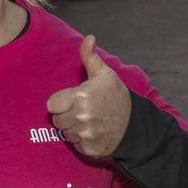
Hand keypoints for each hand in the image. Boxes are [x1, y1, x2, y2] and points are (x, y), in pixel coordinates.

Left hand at [46, 35, 131, 157]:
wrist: (135, 124)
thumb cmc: (116, 96)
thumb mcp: (105, 74)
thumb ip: (90, 57)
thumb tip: (88, 38)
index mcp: (82, 97)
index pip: (51, 105)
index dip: (59, 102)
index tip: (69, 100)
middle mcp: (82, 117)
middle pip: (56, 120)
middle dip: (65, 115)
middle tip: (79, 110)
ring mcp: (85, 135)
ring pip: (65, 133)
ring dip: (72, 128)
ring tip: (87, 120)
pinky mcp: (89, 149)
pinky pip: (74, 144)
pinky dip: (80, 140)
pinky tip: (92, 131)